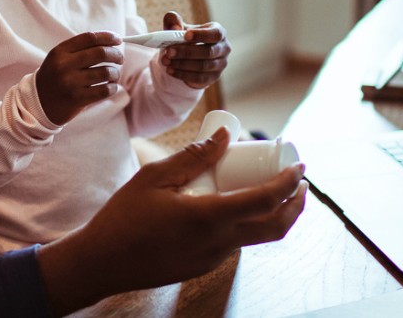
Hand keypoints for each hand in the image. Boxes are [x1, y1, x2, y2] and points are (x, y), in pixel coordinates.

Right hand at [36, 31, 124, 124]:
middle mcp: (64, 65)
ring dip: (115, 73)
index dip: (107, 37)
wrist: (38, 103)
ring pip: (106, 72)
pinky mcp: (77, 99)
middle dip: (116, 54)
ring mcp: (70, 83)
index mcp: (60, 51)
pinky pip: (104, 90)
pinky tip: (110, 87)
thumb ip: (82, 49)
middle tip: (120, 59)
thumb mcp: (60, 58)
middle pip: (100, 53)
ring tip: (114, 75)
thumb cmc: (55, 77)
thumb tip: (113, 42)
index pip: (89, 37)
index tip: (118, 40)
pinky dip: (112, 87)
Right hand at [36, 127, 305, 314]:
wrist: (102, 263)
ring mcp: (213, 259)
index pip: (266, 200)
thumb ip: (192, 157)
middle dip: (296, 204)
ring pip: (256, 237)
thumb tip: (224, 136)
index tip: (299, 166)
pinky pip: (234, 243)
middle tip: (299, 182)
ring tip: (269, 188)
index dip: (289, 182)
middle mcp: (218, 243)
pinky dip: (245, 223)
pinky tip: (231, 204)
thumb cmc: (123, 218)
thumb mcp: (154, 177)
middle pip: (275, 227)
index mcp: (209, 217)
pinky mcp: (204, 265)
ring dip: (272, 214)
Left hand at [160, 11, 229, 88]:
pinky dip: (182, 74)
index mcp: (218, 32)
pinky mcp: (213, 77)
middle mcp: (223, 48)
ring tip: (165, 61)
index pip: (215, 34)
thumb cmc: (186, 37)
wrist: (188, 55)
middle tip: (169, 51)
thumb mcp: (178, 27)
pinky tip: (170, 70)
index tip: (185, 35)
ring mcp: (220, 64)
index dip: (201, 35)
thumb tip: (174, 28)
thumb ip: (173, 21)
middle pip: (208, 52)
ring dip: (182, 64)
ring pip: (203, 66)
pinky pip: (199, 78)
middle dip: (187, 52)